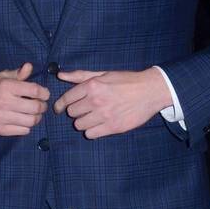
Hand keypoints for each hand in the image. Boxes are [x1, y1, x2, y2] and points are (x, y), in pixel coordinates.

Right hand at [0, 62, 49, 134]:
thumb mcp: (0, 76)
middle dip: (42, 106)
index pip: (35, 90)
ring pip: (31, 121)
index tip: (44, 94)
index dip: (44, 93)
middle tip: (40, 105)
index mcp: (6, 86)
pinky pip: (23, 131)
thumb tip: (29, 67)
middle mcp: (4, 102)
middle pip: (36, 107)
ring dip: (36, 118)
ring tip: (33, 114)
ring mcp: (1, 117)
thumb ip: (17, 73)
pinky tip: (22, 121)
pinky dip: (27, 127)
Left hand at [53, 68, 172, 138]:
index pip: (67, 99)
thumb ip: (80, 76)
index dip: (60, 105)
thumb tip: (60, 75)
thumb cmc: (126, 81)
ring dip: (83, 122)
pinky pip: (90, 134)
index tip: (59, 109)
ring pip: (79, 125)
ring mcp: (104, 115)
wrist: (150, 91)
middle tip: (84, 109)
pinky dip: (92, 131)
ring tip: (92, 117)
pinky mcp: (113, 127)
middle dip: (76, 112)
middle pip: (72, 113)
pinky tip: (98, 125)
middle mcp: (96, 100)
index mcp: (92, 86)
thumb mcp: (102, 74)